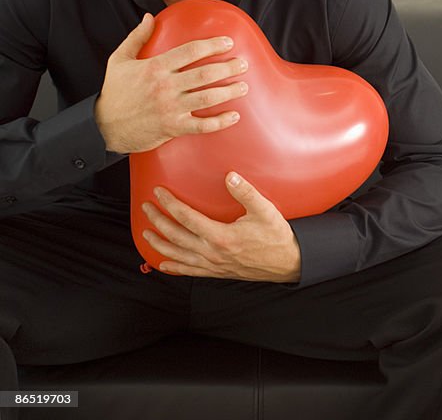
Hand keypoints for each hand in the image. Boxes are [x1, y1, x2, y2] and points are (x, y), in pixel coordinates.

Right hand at [94, 12, 249, 153]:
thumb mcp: (119, 60)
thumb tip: (149, 17)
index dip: (212, 45)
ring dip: (229, 92)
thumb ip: (136, 37)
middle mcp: (166, 87)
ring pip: (208, 98)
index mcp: (155, 68)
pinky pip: (202, 126)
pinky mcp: (174, 127)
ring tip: (244, 86)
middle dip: (228, 68)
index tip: (228, 42)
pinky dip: (220, 122)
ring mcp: (171, 108)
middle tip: (243, 64)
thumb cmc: (114, 92)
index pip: (190, 51)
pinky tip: (234, 115)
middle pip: (205, 74)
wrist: (105, 126)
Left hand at [141, 171, 301, 282]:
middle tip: (146, 208)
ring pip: (178, 254)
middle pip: (176, 235)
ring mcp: (212, 264)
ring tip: (146, 234)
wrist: (288, 262)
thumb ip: (246, 193)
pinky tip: (163, 264)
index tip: (158, 193)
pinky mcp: (217, 272)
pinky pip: (189, 270)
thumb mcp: (265, 211)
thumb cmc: (277, 237)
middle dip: (158, 220)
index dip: (170, 204)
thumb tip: (230, 176)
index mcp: (221, 236)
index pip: (187, 217)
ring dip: (158, 244)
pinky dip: (174, 267)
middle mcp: (212, 252)